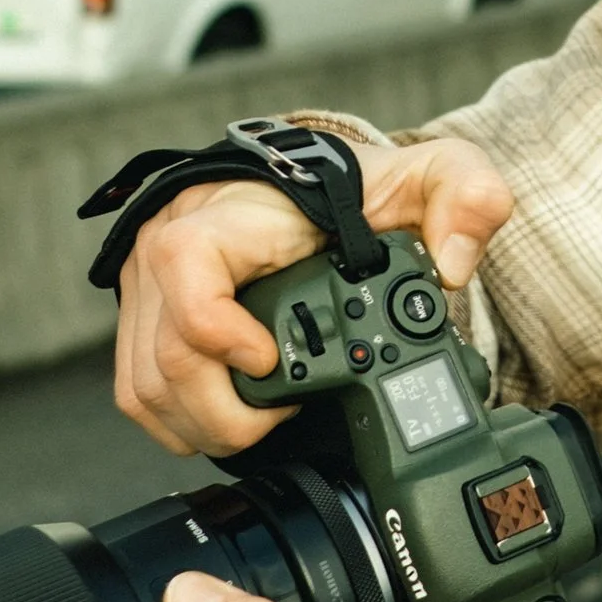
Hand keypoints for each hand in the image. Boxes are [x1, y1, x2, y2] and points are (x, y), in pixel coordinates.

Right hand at [113, 133, 514, 459]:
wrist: (316, 191)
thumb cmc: (359, 190)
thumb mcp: (430, 177)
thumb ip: (464, 196)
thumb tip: (451, 264)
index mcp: (232, 211)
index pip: (187, 263)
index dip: (217, 327)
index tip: (272, 359)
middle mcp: (173, 240)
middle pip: (165, 355)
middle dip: (228, 411)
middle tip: (286, 411)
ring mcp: (150, 285)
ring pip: (145, 386)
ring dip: (204, 424)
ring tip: (267, 416)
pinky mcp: (141, 318)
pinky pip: (137, 391)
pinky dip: (181, 421)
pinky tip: (232, 416)